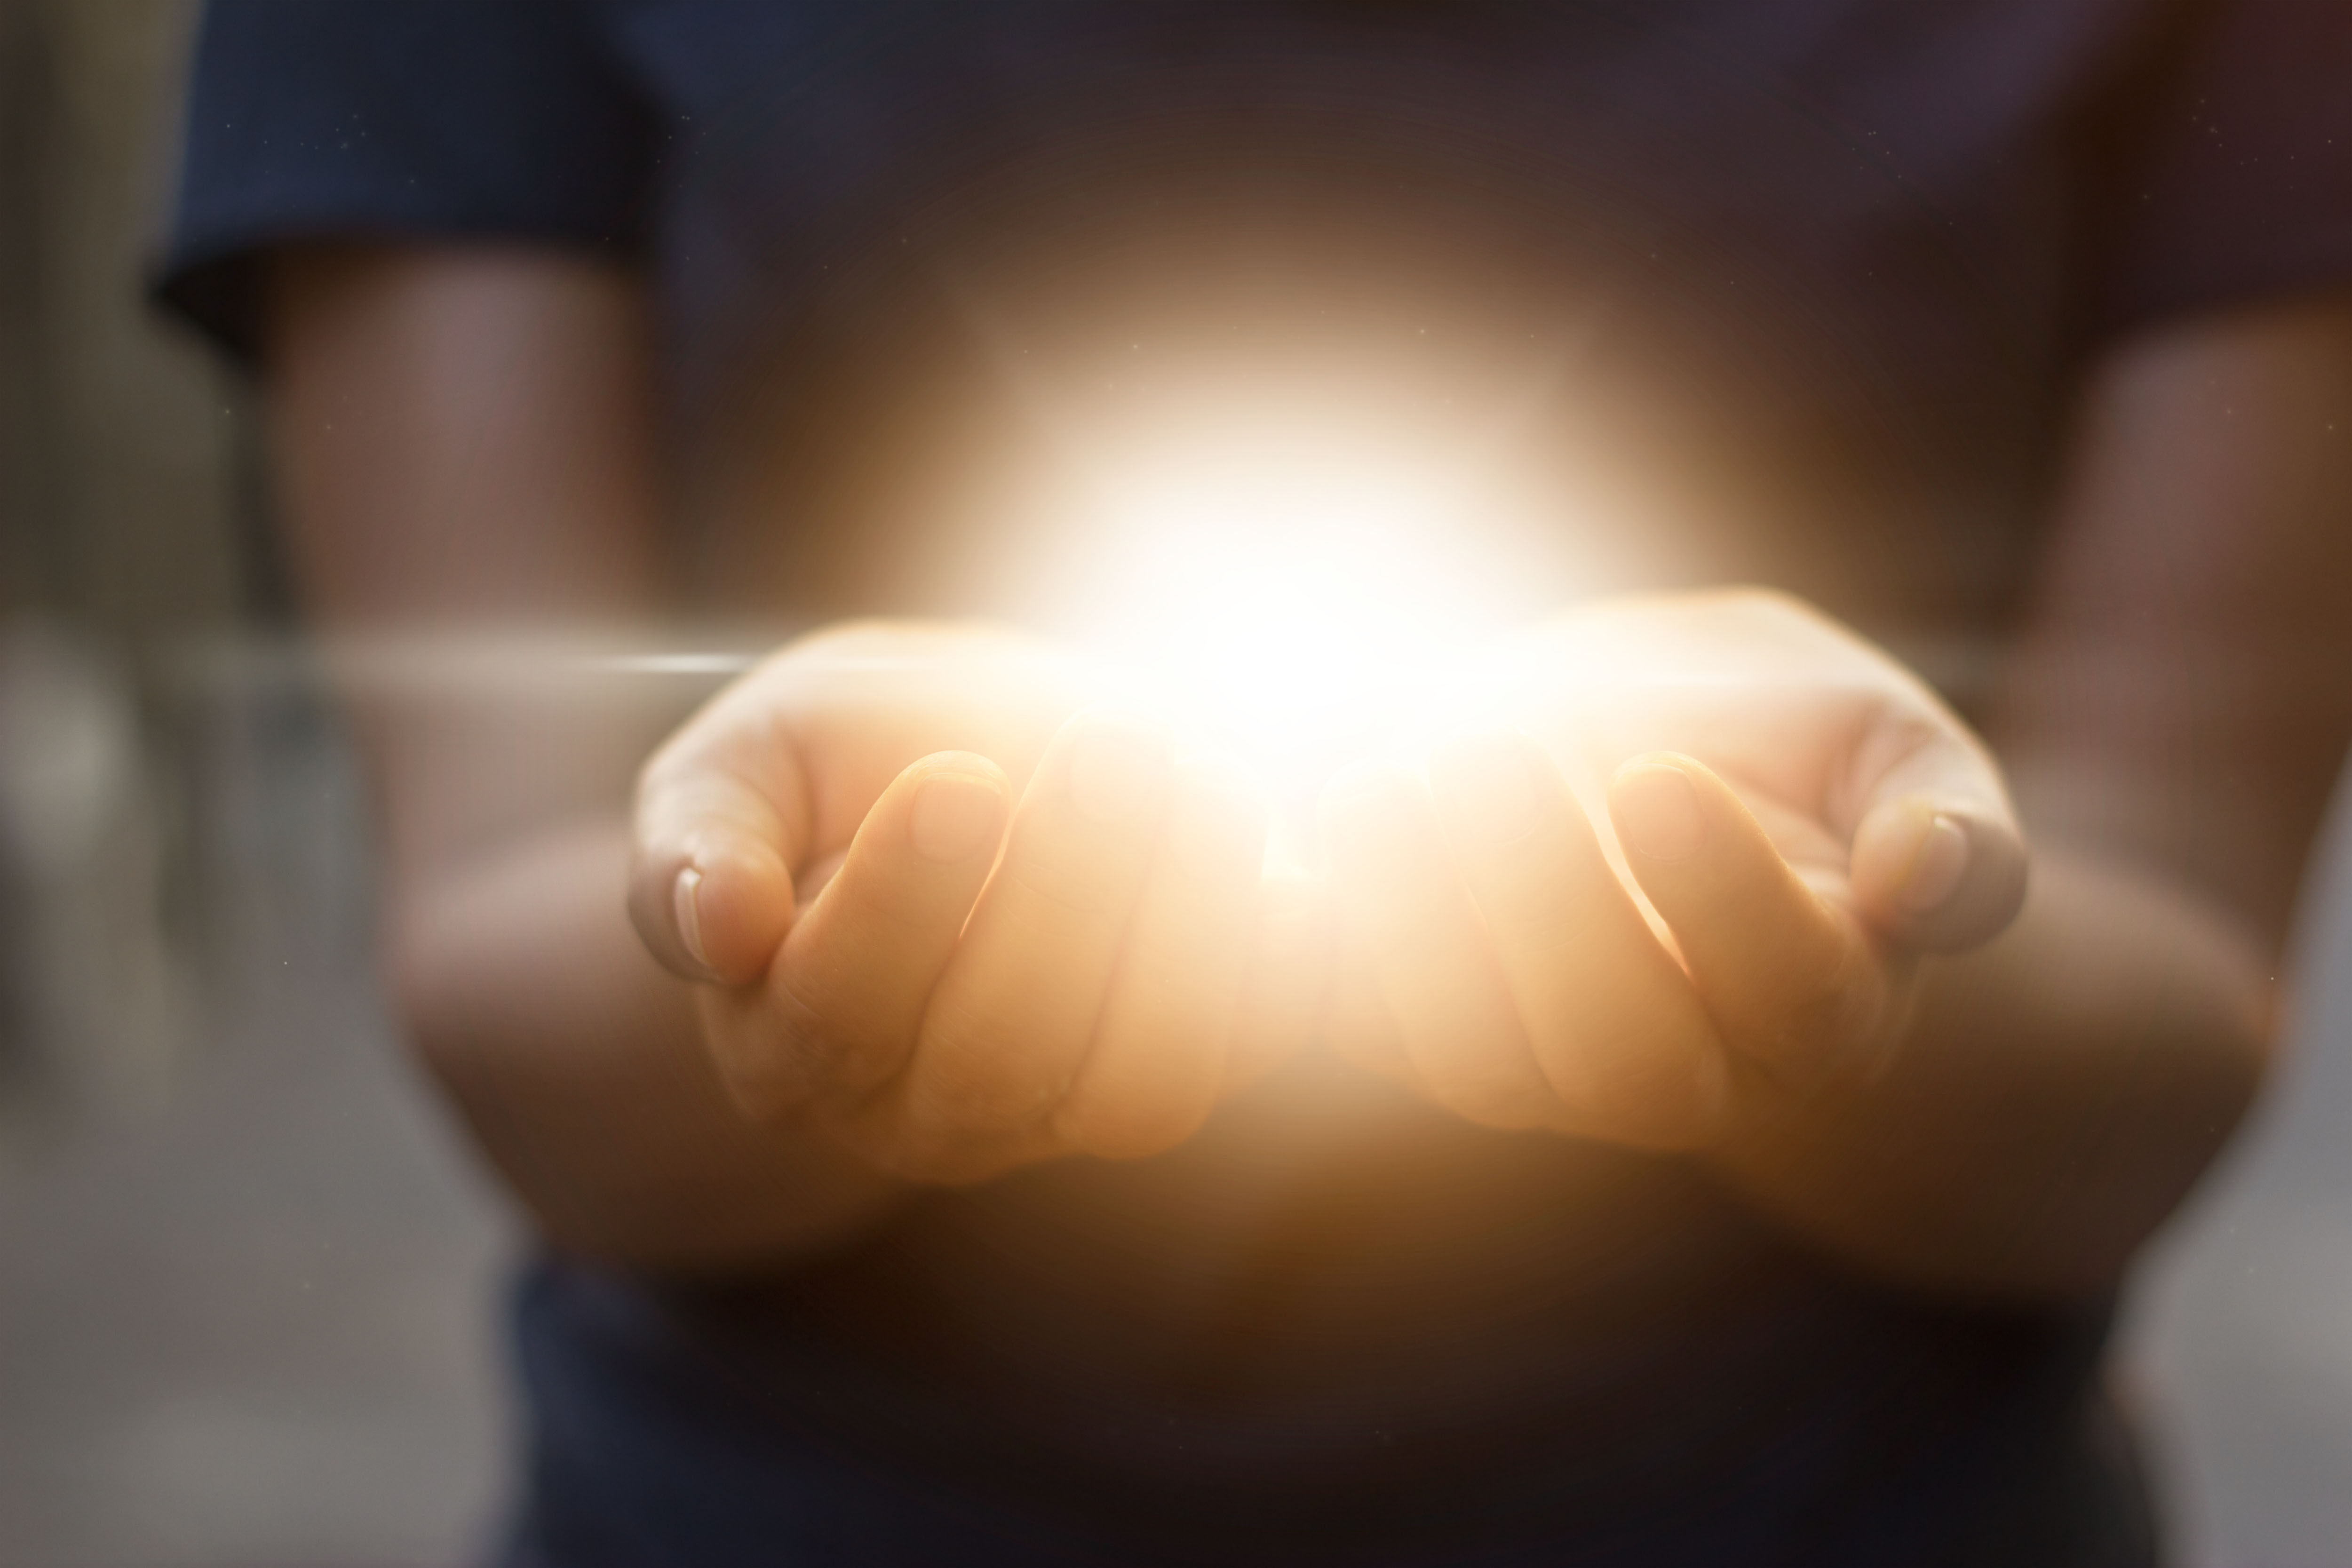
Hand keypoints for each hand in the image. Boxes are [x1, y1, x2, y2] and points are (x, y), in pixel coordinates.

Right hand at [630, 621, 1327, 1183]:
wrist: (969, 775)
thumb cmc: (837, 767)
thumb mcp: (743, 767)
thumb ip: (701, 839)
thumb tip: (716, 924)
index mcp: (788, 1038)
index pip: (839, 1008)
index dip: (900, 906)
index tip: (954, 783)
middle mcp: (918, 1111)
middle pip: (997, 1054)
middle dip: (1066, 895)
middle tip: (1110, 742)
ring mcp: (1055, 1115)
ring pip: (1133, 1082)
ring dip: (1180, 932)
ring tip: (1202, 779)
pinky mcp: (1174, 1075)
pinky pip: (1246, 1055)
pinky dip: (1281, 964)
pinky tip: (1301, 852)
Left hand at [1320, 589, 2027, 1149]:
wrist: (1630, 742)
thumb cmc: (1777, 741)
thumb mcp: (1886, 743)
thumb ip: (1944, 817)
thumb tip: (1936, 881)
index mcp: (1821, 997)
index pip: (1792, 992)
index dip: (1727, 901)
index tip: (1658, 776)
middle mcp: (1689, 1068)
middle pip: (1622, 1060)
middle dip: (1548, 913)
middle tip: (1491, 753)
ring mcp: (1543, 1073)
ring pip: (1478, 1066)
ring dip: (1419, 930)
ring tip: (1383, 781)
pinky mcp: (1420, 1040)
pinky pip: (1362, 1037)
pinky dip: (1321, 951)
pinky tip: (1295, 838)